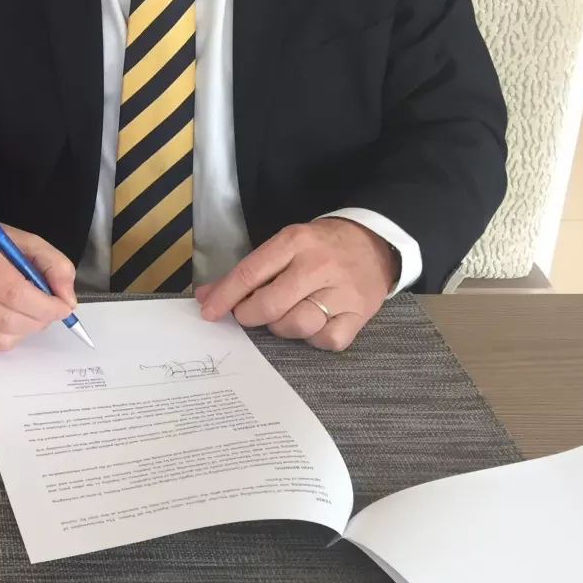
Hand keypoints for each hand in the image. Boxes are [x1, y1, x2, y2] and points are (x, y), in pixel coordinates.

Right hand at [0, 220, 76, 350]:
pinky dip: (12, 336)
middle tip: (52, 311)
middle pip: (7, 319)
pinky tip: (14, 319)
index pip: (14, 292)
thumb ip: (54, 265)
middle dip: (39, 319)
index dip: (45, 305)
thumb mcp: (27, 242)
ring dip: (27, 329)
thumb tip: (67, 299)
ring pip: (1, 336)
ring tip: (32, 312)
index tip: (63, 306)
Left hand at [194, 218, 394, 350]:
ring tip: (285, 315)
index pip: (250, 274)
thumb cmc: (321, 246)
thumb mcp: (285, 245)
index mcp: (294, 242)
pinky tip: (313, 325)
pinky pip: (326, 340)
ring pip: (297, 325)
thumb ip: (248, 271)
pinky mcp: (360, 314)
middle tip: (248, 315)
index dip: (225, 297)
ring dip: (281, 327)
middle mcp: (318, 266)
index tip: (208, 312)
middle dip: (249, 316)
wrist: (375, 242)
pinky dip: (314, 339)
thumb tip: (207, 297)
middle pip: (271, 305)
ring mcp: (342, 292)